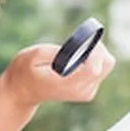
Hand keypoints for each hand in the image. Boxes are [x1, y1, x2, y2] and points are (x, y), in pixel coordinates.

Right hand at [0, 40, 115, 109]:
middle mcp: (81, 90)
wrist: (22, 91)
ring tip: (76, 49)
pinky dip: (93, 58)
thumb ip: (57, 52)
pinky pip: (102, 68)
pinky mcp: (89, 90)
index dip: (95, 49)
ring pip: (107, 65)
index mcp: (67, 83)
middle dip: (98, 47)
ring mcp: (87, 92)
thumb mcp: (34, 55)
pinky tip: (77, 57)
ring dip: (95, 52)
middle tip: (81, 40)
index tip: (85, 38)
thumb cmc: (25, 70)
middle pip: (106, 64)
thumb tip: (78, 48)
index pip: (94, 68)